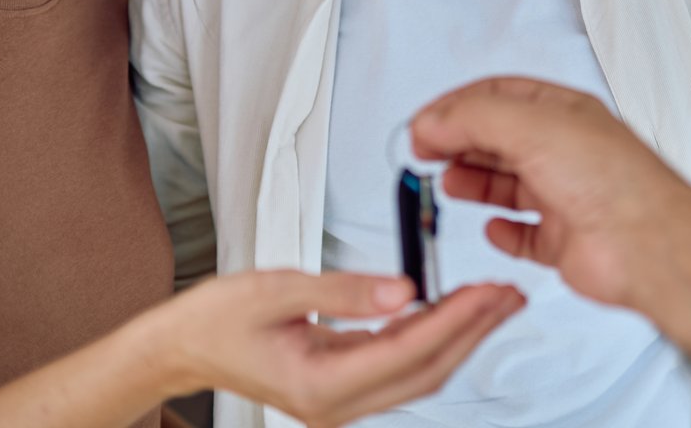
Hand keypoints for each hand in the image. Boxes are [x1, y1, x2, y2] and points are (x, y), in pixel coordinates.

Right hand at [146, 270, 522, 426]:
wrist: (180, 346)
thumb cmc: (215, 319)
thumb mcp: (277, 289)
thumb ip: (345, 290)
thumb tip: (405, 287)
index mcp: (319, 386)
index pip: (406, 352)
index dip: (453, 321)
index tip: (486, 292)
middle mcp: (335, 403)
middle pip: (425, 371)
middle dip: (473, 332)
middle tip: (509, 294)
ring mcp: (340, 399)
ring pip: (419, 372)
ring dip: (459, 336)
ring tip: (493, 300)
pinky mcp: (342, 385)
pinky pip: (400, 365)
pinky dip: (431, 337)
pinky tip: (450, 310)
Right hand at [410, 77, 690, 362]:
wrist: (648, 244)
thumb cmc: (612, 180)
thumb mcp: (532, 126)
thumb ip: (475, 118)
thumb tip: (432, 120)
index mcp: (562, 113)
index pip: (499, 96)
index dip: (457, 107)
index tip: (424, 125)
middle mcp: (565, 151)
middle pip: (498, 139)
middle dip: (458, 143)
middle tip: (424, 154)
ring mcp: (566, 196)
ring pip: (508, 185)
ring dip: (474, 183)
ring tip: (447, 184)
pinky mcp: (566, 240)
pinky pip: (527, 235)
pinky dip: (505, 232)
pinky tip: (492, 227)